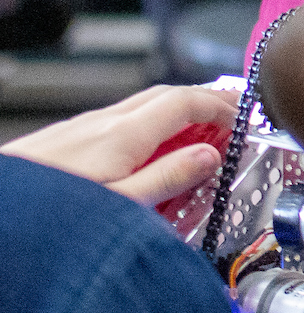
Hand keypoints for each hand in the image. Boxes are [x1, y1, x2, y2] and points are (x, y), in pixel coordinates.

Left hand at [1, 85, 235, 204]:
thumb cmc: (51, 217)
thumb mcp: (122, 206)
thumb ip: (168, 179)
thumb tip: (209, 156)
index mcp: (124, 135)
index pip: (186, 100)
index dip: (222, 105)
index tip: (244, 120)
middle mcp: (101, 123)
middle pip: (165, 95)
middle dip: (204, 102)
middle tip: (229, 120)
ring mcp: (79, 129)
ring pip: (140, 107)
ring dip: (175, 115)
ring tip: (193, 141)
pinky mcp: (62, 140)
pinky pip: (117, 121)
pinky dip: (146, 128)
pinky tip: (144, 155)